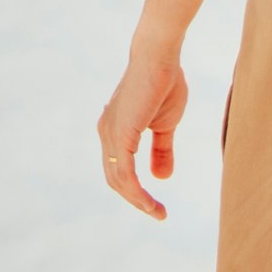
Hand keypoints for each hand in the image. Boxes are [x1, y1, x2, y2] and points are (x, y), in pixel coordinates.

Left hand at [96, 49, 187, 218]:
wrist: (160, 58)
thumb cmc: (164, 84)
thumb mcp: (165, 125)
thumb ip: (162, 150)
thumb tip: (162, 177)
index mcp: (114, 131)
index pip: (119, 169)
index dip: (135, 189)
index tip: (155, 204)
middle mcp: (106, 134)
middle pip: (115, 179)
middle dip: (136, 199)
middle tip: (157, 213)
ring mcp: (110, 135)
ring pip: (119, 180)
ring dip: (138, 200)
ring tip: (157, 212)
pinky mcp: (121, 135)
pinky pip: (125, 173)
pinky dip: (136, 191)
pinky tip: (149, 201)